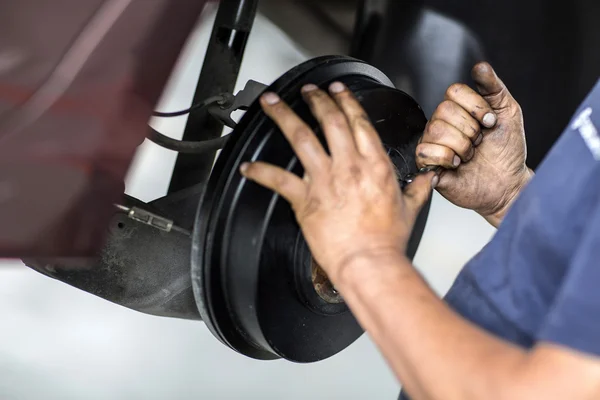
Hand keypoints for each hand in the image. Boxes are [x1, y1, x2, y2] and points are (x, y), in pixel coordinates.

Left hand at [240, 82, 435, 282]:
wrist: (369, 262)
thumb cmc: (386, 240)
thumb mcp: (410, 209)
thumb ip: (417, 189)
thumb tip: (427, 180)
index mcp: (375, 165)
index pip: (358, 122)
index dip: (345, 100)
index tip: (337, 89)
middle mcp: (349, 166)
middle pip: (330, 121)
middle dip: (316, 99)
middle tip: (306, 89)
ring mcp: (325, 180)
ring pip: (301, 138)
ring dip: (284, 117)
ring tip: (272, 102)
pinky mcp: (305, 199)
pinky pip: (278, 180)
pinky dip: (260, 171)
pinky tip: (248, 166)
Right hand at [416, 62, 532, 226]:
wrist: (507, 183)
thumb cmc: (507, 152)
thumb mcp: (508, 112)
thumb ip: (494, 87)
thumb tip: (480, 67)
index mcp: (459, 110)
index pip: (453, 91)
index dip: (475, 106)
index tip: (490, 122)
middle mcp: (443, 125)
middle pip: (443, 110)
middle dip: (470, 129)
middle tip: (479, 142)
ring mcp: (434, 144)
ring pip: (435, 131)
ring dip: (461, 146)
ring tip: (470, 155)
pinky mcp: (428, 165)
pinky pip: (425, 152)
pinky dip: (446, 159)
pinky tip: (457, 165)